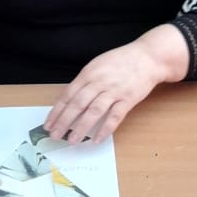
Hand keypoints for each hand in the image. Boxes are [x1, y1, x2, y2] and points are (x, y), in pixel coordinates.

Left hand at [44, 27, 189, 143]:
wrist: (148, 57)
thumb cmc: (121, 61)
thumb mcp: (97, 65)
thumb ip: (84, 81)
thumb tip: (69, 100)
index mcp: (88, 73)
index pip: (68, 95)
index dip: (57, 111)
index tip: (49, 124)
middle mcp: (99, 82)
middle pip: (77, 105)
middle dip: (64, 122)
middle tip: (55, 135)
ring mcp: (114, 91)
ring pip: (93, 112)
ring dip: (81, 128)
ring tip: (72, 140)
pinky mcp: (128, 99)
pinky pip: (114, 117)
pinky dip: (105, 129)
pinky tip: (97, 139)